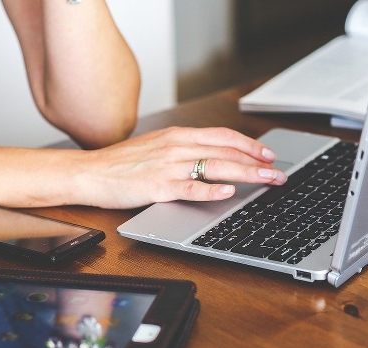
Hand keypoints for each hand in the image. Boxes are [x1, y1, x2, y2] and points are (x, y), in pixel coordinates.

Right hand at [72, 127, 287, 207]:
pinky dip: (211, 190)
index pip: (223, 136)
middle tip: (278, 173)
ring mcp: (168, 166)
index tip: (268, 155)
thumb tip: (214, 157)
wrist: (89, 172)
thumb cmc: (122, 163)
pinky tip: (228, 192)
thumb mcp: (158, 147)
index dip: (250, 145)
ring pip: (216, 167)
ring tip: (266, 181)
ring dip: (246, 174)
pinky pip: (190, 187)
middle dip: (257, 163)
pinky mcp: (158, 186)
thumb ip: (185, 149)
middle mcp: (177, 146)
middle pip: (226, 151)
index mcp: (178, 135)